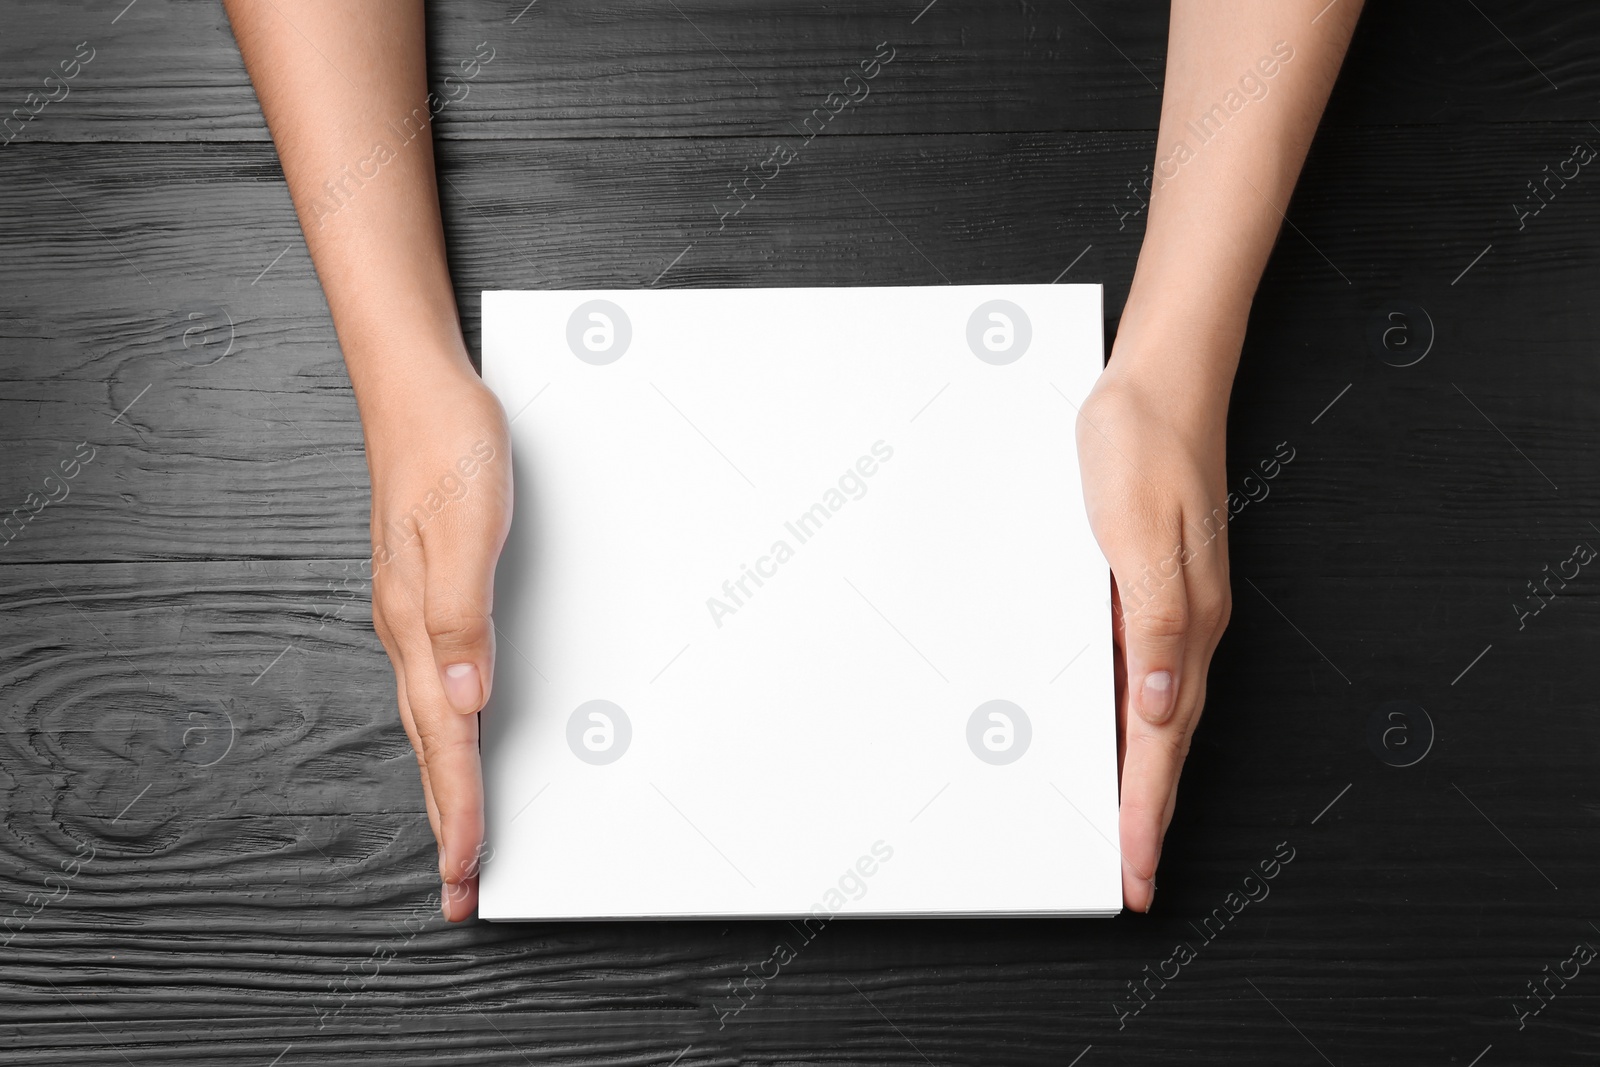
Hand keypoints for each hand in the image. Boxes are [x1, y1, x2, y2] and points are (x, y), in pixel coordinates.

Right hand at [363, 363, 511, 920]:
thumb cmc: (447, 449)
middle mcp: (409, 629)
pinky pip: (435, 687)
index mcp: (418, 623)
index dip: (459, 808)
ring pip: (430, 723)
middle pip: (430, 747)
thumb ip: (462, 615)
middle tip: (459, 888)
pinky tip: (454, 740)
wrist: (419, 390)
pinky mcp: (426, 596)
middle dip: (447, 821)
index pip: (445, 738)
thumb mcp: (464, 527)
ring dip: (445, 786)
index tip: (466, 870)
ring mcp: (413, 615)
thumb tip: (463, 700)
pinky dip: (446, 735)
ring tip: (457, 838)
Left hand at [1075, 355, 1232, 911]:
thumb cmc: (1142, 444)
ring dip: (1140, 775)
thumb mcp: (1139, 534)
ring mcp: (1173, 608)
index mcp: (1186, 623)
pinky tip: (1111, 734)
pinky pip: (1141, 672)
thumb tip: (1160, 706)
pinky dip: (1127, 719)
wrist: (1157, 380)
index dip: (1146, 810)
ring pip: (1155, 714)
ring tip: (1125, 829)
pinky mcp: (1154, 586)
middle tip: (1134, 876)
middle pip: (1165, 742)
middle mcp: (1187, 626)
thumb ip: (1155, 624)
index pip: (1161, 740)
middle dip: (1148, 814)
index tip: (1135, 869)